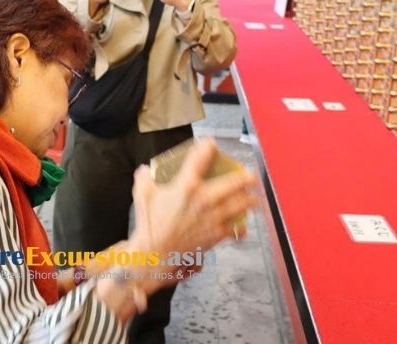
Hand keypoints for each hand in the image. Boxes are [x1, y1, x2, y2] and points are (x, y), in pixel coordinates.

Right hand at [129, 138, 258, 266]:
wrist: (157, 252)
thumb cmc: (150, 223)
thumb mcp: (142, 194)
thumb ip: (144, 178)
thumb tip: (145, 170)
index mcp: (187, 184)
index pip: (202, 157)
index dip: (208, 146)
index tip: (211, 144)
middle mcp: (205, 198)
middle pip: (234, 182)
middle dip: (245, 176)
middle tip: (249, 174)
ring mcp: (214, 216)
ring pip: (241, 204)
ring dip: (250, 199)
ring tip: (253, 197)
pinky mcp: (217, 233)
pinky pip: (236, 229)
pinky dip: (240, 228)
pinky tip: (242, 226)